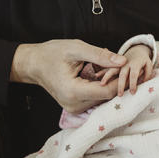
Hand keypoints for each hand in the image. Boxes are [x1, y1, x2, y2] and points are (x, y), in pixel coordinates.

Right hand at [10, 39, 126, 113]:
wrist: (33, 64)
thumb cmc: (52, 54)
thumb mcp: (76, 49)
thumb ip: (100, 56)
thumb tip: (123, 61)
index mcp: (73, 91)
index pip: (107, 92)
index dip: (119, 79)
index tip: (124, 65)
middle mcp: (74, 105)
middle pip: (106, 97)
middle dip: (115, 80)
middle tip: (115, 63)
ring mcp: (74, 108)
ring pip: (102, 98)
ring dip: (108, 83)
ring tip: (105, 66)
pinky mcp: (75, 107)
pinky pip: (95, 98)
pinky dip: (101, 86)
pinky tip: (98, 74)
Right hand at [97, 45, 153, 95]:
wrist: (137, 50)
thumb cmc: (143, 60)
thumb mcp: (149, 65)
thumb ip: (147, 74)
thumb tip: (143, 83)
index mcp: (135, 63)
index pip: (134, 74)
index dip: (133, 83)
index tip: (132, 92)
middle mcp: (126, 63)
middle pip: (122, 74)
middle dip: (120, 85)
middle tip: (120, 95)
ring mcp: (119, 63)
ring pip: (112, 70)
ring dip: (107, 77)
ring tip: (102, 84)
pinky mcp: (114, 63)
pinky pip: (107, 67)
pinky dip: (102, 71)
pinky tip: (96, 76)